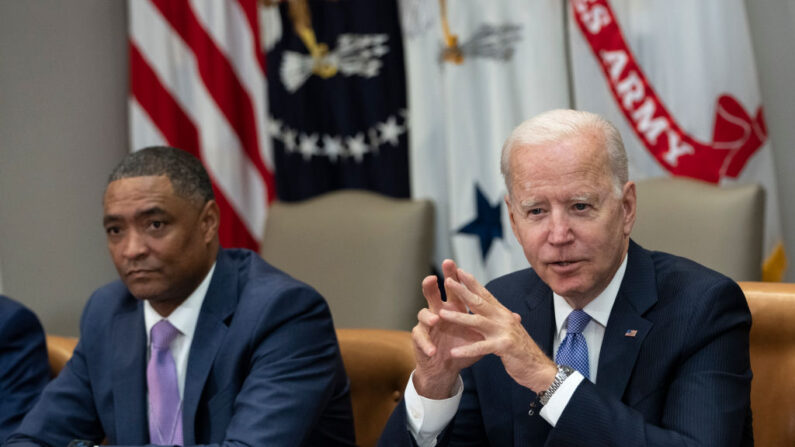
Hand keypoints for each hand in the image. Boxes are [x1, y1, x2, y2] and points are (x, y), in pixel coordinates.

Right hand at [411, 260, 483, 398]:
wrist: (446, 368)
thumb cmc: (461, 347)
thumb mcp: (480, 336)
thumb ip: (493, 323)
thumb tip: (516, 315)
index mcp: (453, 308)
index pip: (453, 290)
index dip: (453, 277)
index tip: (456, 265)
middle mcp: (438, 312)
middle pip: (432, 294)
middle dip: (431, 286)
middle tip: (433, 277)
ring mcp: (428, 325)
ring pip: (423, 314)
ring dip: (429, 316)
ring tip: (437, 320)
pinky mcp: (420, 340)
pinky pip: (420, 338)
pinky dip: (426, 344)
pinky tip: (432, 349)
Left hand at [439, 267, 556, 392]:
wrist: (539, 368)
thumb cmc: (522, 350)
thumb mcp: (510, 330)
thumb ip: (502, 319)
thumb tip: (499, 309)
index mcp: (503, 314)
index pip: (486, 294)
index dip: (472, 282)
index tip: (458, 271)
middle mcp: (504, 319)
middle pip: (480, 302)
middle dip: (462, 291)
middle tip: (447, 280)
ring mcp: (504, 331)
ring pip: (477, 321)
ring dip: (458, 317)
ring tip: (441, 314)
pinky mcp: (504, 347)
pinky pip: (482, 347)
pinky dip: (467, 350)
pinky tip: (453, 352)